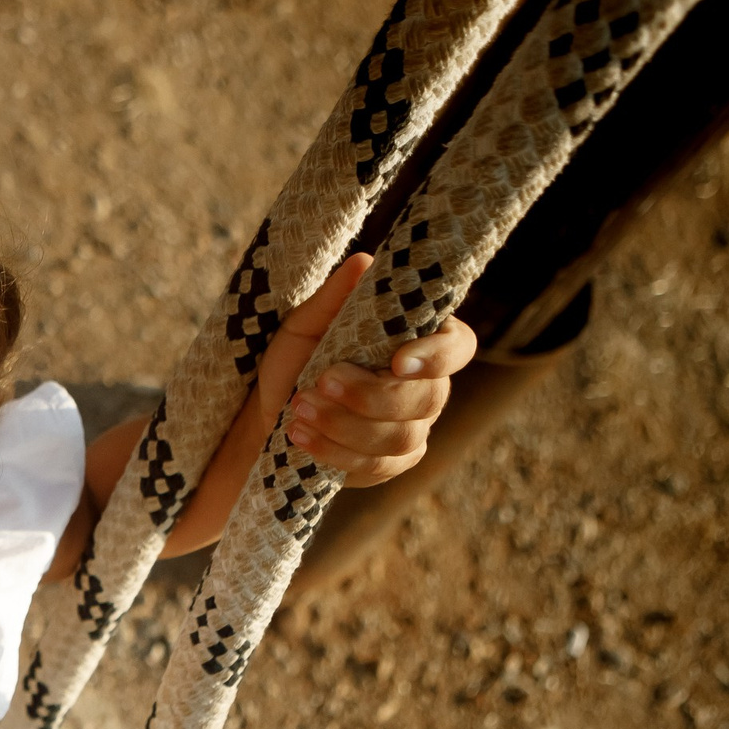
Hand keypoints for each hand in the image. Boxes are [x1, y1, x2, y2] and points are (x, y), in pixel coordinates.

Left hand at [254, 253, 478, 487]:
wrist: (269, 410)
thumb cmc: (297, 358)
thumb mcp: (305, 324)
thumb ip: (335, 298)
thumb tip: (364, 262)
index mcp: (419, 341)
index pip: (458, 346)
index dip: (438, 356)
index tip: (397, 361)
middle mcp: (428, 385)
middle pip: (428, 398)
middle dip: (370, 395)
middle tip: (320, 382)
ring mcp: (414, 428)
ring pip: (402, 437)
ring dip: (345, 424)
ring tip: (299, 408)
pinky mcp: (391, 463)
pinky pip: (377, 466)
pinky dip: (335, 452)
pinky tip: (300, 435)